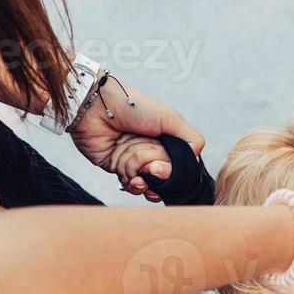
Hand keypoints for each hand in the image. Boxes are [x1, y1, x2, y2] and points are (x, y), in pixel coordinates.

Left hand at [67, 82, 203, 199]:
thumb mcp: (170, 117)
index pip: (178, 168)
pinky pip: (131, 186)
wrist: (96, 108)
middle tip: (146, 161)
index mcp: (166, 142)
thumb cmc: (132, 107)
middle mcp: (152, 153)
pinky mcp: (117, 170)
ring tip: (127, 153)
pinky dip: (130, 182)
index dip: (170, 171)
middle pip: (163, 178)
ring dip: (136, 170)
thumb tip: (197, 161)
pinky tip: (130, 177)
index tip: (159, 166)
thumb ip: (192, 138)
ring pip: (146, 183)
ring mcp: (134, 163)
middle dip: (153, 170)